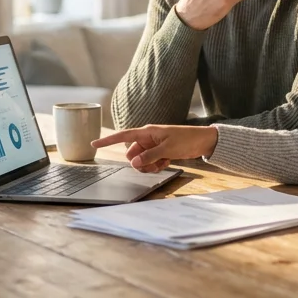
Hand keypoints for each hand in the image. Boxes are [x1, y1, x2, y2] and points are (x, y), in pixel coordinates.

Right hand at [91, 125, 218, 172]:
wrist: (203, 141)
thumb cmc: (186, 139)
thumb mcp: (167, 149)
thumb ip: (149, 156)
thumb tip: (133, 163)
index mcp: (146, 132)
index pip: (122, 136)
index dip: (108, 140)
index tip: (94, 143)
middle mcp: (147, 138)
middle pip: (131, 154)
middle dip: (138, 163)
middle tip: (152, 165)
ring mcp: (153, 145)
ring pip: (140, 160)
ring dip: (148, 165)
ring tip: (162, 163)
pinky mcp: (160, 152)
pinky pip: (150, 162)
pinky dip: (156, 165)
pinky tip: (166, 162)